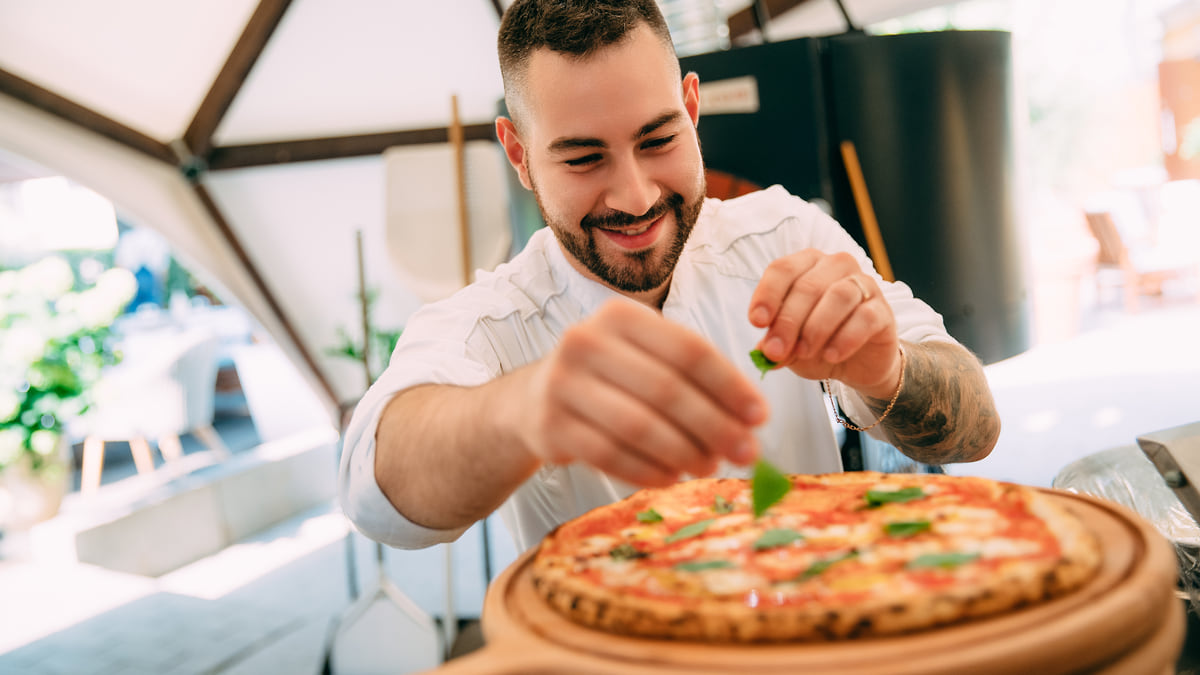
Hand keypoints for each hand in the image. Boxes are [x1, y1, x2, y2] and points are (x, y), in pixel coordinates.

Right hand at [515, 300, 767, 486]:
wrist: (535, 400)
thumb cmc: (609, 378)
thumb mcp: (644, 358)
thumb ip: (694, 378)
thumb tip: (750, 420)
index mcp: (620, 316)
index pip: (688, 350)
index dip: (730, 385)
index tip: (760, 417)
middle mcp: (586, 341)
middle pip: (666, 388)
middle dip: (714, 426)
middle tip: (747, 454)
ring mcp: (563, 383)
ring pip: (638, 425)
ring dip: (683, 452)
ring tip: (710, 468)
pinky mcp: (550, 426)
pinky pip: (609, 454)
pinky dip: (647, 471)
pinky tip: (671, 478)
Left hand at [749, 250, 900, 398]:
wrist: (858, 363)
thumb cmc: (818, 343)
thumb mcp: (789, 347)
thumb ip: (776, 345)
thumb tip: (764, 351)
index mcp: (807, 265)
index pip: (783, 269)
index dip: (767, 294)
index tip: (757, 322)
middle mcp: (836, 266)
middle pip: (808, 286)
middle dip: (788, 321)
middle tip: (776, 350)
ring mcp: (864, 285)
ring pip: (838, 296)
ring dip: (816, 328)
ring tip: (803, 353)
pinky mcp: (883, 310)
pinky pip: (865, 317)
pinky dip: (845, 338)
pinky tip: (831, 355)